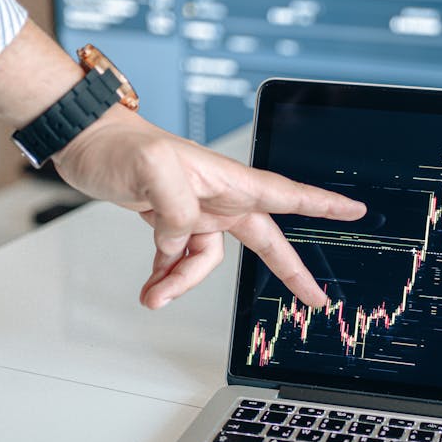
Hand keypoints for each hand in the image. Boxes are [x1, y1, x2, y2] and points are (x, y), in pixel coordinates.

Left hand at [53, 105, 365, 308]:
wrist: (86, 144)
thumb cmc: (121, 144)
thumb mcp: (152, 168)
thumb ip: (176, 207)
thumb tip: (182, 240)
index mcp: (227, 181)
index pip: (285, 194)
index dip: (322, 205)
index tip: (355, 211)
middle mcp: (218, 197)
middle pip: (265, 239)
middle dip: (289, 270)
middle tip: (313, 297)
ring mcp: (196, 211)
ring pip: (206, 261)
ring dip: (181, 282)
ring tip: (153, 295)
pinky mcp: (171, 222)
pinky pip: (179, 260)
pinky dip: (165, 277)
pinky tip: (150, 287)